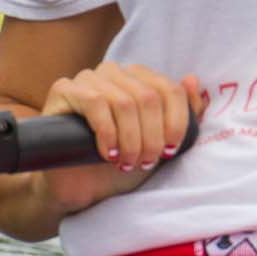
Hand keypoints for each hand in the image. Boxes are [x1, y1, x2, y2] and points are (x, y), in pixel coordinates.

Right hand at [38, 62, 205, 215]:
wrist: (76, 183)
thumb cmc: (119, 159)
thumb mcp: (159, 141)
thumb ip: (183, 113)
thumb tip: (192, 80)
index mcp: (140, 77)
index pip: (171, 90)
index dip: (176, 122)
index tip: (170, 151)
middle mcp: (116, 72)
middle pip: (149, 98)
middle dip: (152, 136)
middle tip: (146, 162)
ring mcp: (88, 77)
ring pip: (124, 103)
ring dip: (131, 139)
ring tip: (127, 162)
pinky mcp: (64, 89)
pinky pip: (95, 102)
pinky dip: (107, 132)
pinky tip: (107, 153)